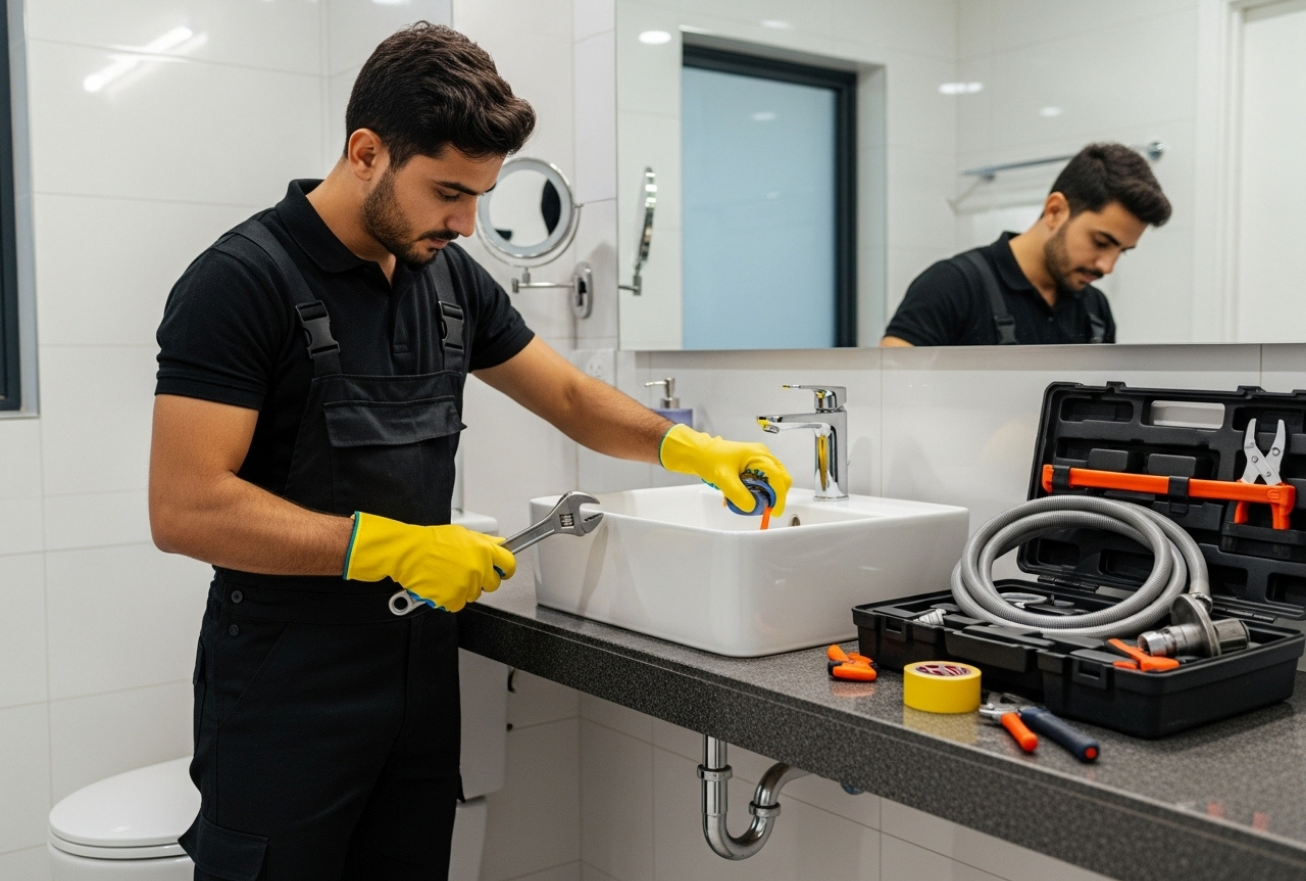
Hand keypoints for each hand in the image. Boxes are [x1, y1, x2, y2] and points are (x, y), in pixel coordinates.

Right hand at [343, 513, 515, 612]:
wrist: (408, 553)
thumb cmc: (431, 542)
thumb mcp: (462, 534)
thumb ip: (484, 541)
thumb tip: (500, 544)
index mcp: (484, 551)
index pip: (509, 564)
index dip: (505, 569)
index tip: (502, 571)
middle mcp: (479, 570)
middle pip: (493, 584)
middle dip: (483, 580)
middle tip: (465, 572)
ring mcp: (467, 586)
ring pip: (474, 594)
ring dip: (465, 588)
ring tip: (448, 575)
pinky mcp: (453, 600)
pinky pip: (458, 603)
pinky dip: (450, 598)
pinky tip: (441, 585)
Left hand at [658, 424, 791, 515]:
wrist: (697, 453)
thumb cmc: (709, 459)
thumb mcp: (723, 479)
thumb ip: (738, 494)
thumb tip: (752, 507)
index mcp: (758, 455)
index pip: (778, 477)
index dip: (779, 496)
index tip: (774, 511)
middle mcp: (762, 456)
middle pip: (780, 479)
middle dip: (773, 495)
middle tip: (762, 507)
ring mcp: (758, 460)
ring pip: (771, 482)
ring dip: (762, 494)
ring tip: (745, 501)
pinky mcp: (752, 466)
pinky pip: (761, 481)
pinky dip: (754, 492)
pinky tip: (739, 497)